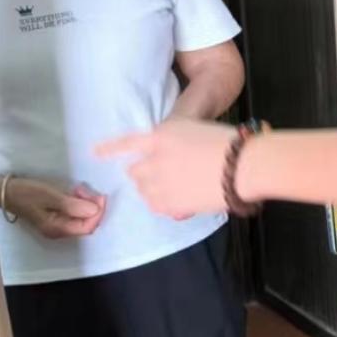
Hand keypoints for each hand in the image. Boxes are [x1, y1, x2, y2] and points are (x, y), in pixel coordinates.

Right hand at [7, 179, 105, 238]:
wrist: (7, 192)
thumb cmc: (27, 193)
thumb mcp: (50, 196)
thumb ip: (72, 205)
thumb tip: (94, 210)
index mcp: (58, 229)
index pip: (88, 227)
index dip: (98, 213)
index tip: (100, 196)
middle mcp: (59, 231)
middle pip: (86, 224)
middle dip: (92, 207)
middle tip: (85, 190)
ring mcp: (57, 225)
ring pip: (82, 218)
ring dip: (86, 204)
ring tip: (78, 189)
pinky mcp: (56, 217)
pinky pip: (75, 214)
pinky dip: (79, 203)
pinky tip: (74, 193)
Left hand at [96, 117, 234, 217]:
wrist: (242, 165)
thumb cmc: (227, 143)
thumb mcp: (195, 131)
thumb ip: (174, 143)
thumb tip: (169, 161)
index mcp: (161, 135)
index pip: (128, 142)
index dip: (110, 148)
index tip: (94, 153)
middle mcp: (154, 158)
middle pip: (135, 171)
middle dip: (144, 174)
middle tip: (163, 176)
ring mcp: (160, 182)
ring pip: (143, 190)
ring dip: (153, 190)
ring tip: (174, 189)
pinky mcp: (170, 203)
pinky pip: (155, 206)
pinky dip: (162, 205)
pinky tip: (177, 202)